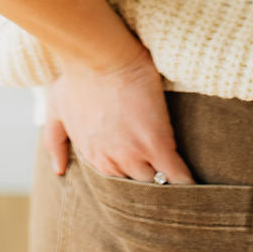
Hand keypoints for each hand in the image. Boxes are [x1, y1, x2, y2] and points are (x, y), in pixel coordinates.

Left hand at [42, 36, 195, 183]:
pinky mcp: (157, 143)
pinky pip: (177, 174)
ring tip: (188, 196)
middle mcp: (112, 162)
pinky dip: (187, 183)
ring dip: (170, 190)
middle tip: (168, 195)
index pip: (116, 186)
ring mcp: (135, 154)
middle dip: (151, 193)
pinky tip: (198, 188)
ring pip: (157, 185)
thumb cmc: (77, 75)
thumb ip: (54, 141)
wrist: (99, 55)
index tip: (143, 189)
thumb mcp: (56, 108)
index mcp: (93, 156)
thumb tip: (59, 170)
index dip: (132, 187)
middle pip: (138, 189)